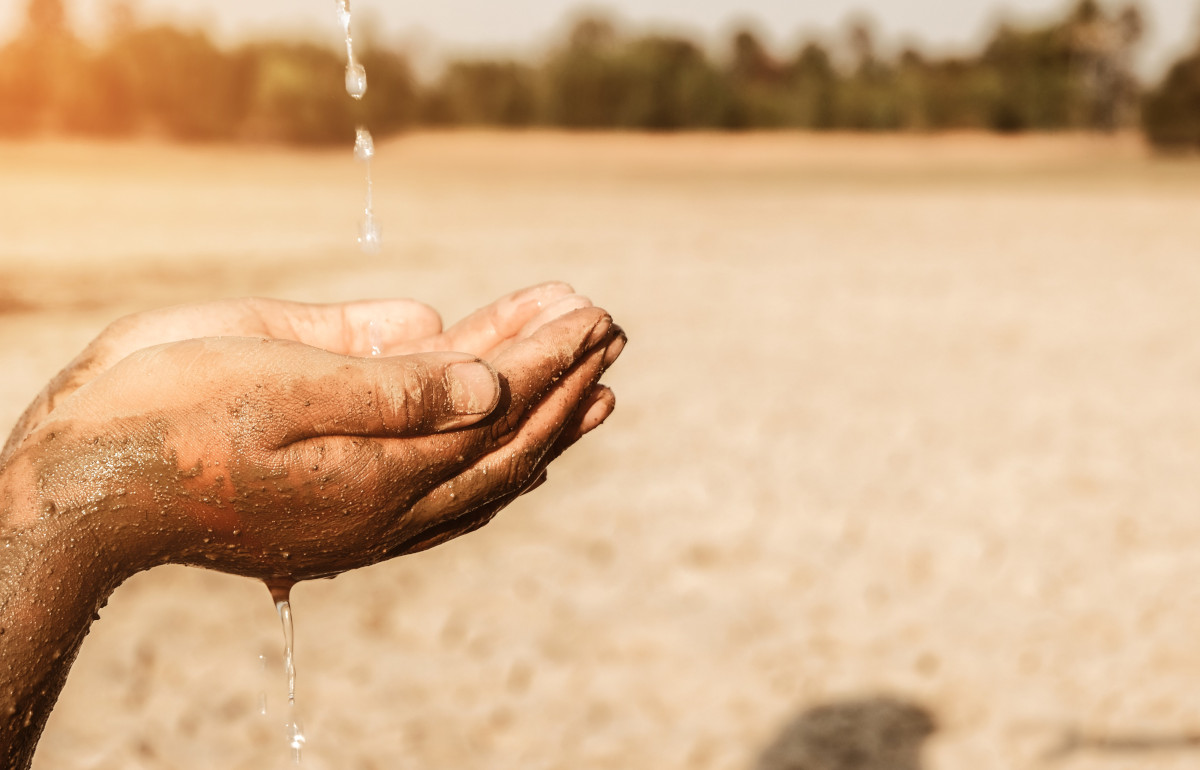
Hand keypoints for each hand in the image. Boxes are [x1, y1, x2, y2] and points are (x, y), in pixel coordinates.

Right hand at [1, 282, 592, 463]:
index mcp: (381, 468)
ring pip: (485, 468)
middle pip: (505, 437)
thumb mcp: (277, 379)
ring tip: (596, 381)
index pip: (496, 404)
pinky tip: (519, 443)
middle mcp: (390, 504)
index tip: (593, 311)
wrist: (85, 490)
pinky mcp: (346, 517)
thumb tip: (491, 385)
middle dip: (559, 376)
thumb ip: (391, 385)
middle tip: (608, 326)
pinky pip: (448, 496)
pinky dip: (496, 465)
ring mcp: (371, 518)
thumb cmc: (166, 416)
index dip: (548, 354)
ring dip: (545, 420)